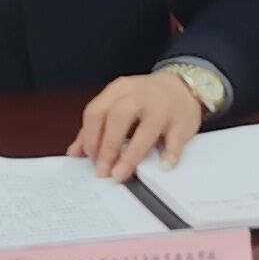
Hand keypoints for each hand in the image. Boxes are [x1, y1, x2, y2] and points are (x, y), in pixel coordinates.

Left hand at [71, 71, 205, 180]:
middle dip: (107, 146)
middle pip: (118, 117)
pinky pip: (176, 139)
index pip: (96, 111)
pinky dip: (169, 154)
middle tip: (103, 170)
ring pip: (146, 129)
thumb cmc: (146, 99)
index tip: (90, 159)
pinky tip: (162, 167)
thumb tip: (75, 152)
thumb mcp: (119, 104)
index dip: (90, 137)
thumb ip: (96, 126)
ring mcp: (163, 107)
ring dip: (131, 154)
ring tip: (121, 174)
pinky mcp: (182, 121)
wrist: (183, 85)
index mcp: (119, 90)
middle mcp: (140, 95)